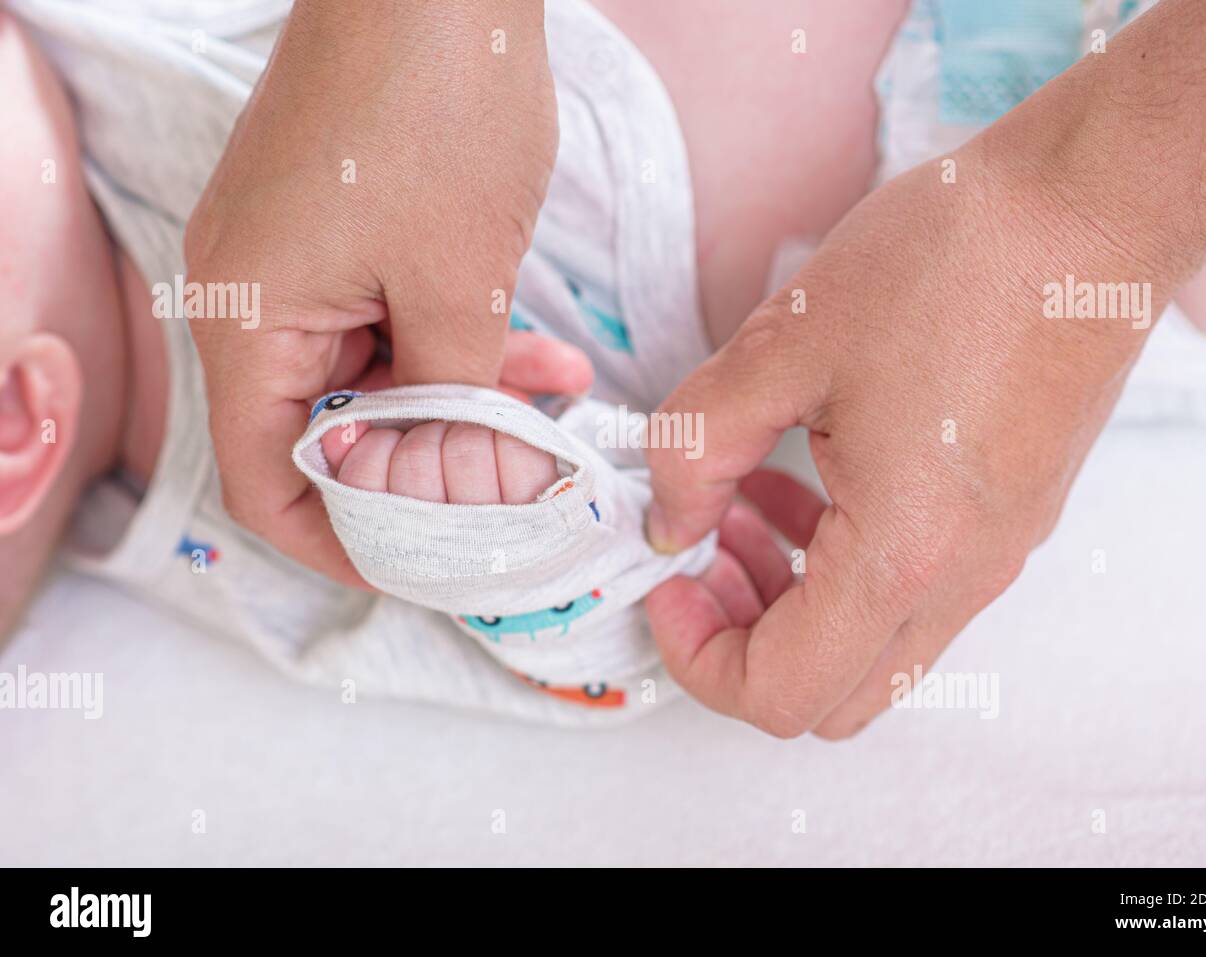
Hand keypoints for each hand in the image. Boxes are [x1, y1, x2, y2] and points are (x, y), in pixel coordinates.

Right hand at [183, 0, 555, 584]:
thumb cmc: (439, 111)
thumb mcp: (461, 284)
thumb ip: (451, 398)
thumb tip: (456, 472)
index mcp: (248, 320)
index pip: (266, 480)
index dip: (341, 540)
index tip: (423, 563)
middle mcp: (253, 295)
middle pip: (326, 431)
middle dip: (429, 465)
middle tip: (515, 488)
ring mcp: (294, 257)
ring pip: (374, 375)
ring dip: (462, 399)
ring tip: (557, 404)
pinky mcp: (340, 227)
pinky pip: (390, 317)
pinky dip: (457, 342)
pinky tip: (542, 355)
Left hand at [643, 139, 1168, 738]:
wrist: (1096, 209)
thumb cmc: (955, 262)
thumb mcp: (784, 345)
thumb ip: (698, 447)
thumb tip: (668, 521)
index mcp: (901, 555)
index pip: (779, 693)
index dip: (697, 656)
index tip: (667, 581)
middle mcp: (960, 580)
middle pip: (831, 698)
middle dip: (743, 642)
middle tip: (701, 554)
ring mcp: (995, 557)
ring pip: (872, 649)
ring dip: (790, 601)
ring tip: (743, 502)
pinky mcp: (1008, 521)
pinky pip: (913, 591)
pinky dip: (841, 565)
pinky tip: (806, 478)